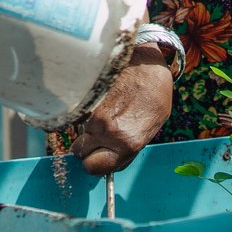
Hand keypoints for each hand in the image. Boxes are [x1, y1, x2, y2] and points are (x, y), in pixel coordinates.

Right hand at [65, 48, 173, 174]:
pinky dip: (85, 115)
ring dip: (86, 131)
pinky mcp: (86, 101)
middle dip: (86, 149)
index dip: (95, 164)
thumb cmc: (154, 94)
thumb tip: (113, 160)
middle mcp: (107, 132)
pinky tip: (101, 105)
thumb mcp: (152, 126)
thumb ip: (130, 146)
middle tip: (97, 140)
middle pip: (79, 153)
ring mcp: (94, 116)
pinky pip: (79, 117)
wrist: (146, 63)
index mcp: (127, 143)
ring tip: (104, 118)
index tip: (99, 158)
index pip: (94, 168)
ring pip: (77, 134)